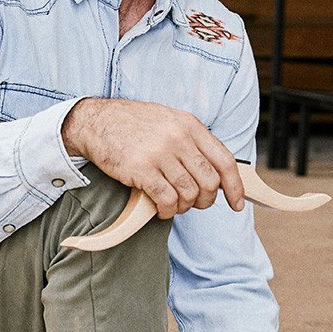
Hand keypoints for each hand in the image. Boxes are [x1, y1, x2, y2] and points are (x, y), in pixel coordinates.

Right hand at [61, 97, 244, 217]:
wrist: (96, 121)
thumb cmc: (133, 124)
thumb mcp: (169, 121)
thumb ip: (192, 142)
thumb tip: (217, 173)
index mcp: (189, 125)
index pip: (224, 161)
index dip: (235, 187)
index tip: (236, 204)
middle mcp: (178, 137)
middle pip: (209, 182)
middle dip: (205, 200)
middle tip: (193, 203)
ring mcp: (160, 153)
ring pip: (189, 194)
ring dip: (184, 207)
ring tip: (172, 204)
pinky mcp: (142, 169)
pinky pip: (167, 200)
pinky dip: (167, 210)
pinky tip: (160, 208)